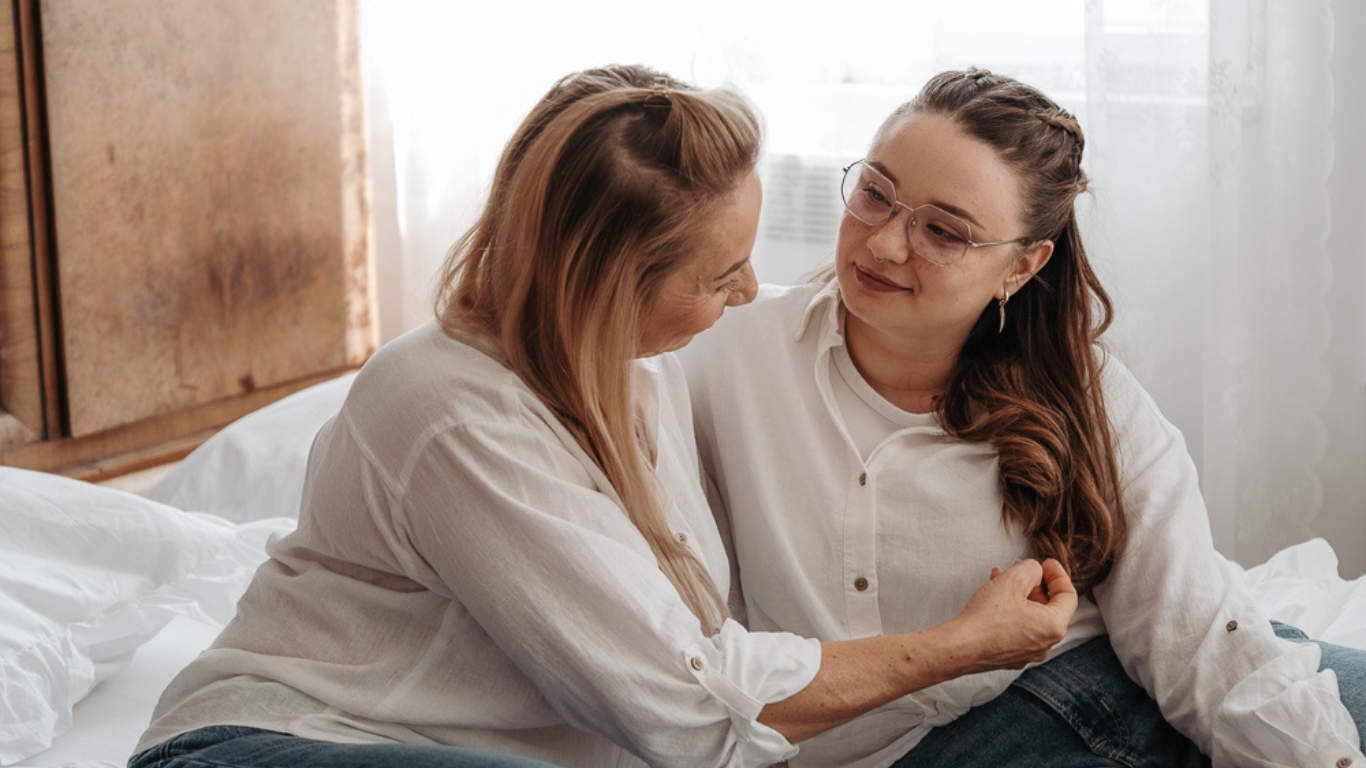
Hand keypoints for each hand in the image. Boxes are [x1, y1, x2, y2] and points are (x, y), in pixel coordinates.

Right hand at [947, 558, 1077, 673]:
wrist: (960, 646)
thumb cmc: (987, 616)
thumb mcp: (1013, 579)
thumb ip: (1032, 569)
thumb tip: (1035, 572)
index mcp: (1054, 626)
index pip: (1068, 595)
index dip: (1058, 574)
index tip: (1046, 562)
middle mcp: (1045, 643)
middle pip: (1048, 606)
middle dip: (1034, 583)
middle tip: (1020, 567)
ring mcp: (1028, 653)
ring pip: (1031, 616)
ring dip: (1019, 595)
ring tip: (1001, 577)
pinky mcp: (1010, 656)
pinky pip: (1018, 628)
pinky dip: (1011, 610)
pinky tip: (993, 597)